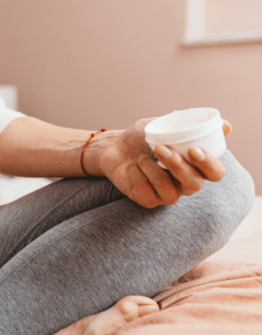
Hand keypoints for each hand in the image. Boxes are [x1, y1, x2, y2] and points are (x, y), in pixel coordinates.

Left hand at [92, 118, 231, 208]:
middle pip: (194, 185)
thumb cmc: (144, 137)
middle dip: (178, 167)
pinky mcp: (147, 200)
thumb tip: (226, 126)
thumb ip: (193, 126)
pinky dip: (138, 177)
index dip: (208, 164)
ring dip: (153, 171)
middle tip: (161, 148)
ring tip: (141, 156)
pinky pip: (147, 194)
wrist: (116, 147)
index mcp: (196, 166)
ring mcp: (166, 195)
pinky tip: (131, 166)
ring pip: (169, 191)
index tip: (194, 149)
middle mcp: (185, 184)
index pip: (215, 174)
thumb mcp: (167, 125)